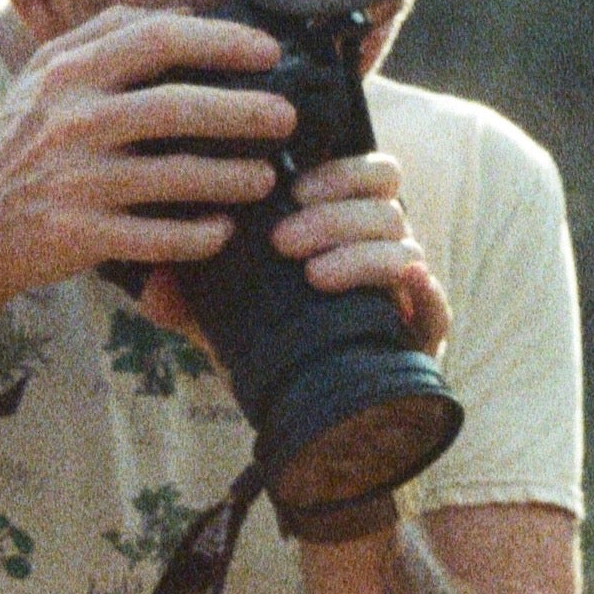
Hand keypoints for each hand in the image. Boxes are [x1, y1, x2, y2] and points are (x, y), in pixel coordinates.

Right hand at [0, 7, 294, 314]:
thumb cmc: (17, 143)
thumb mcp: (44, 76)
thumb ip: (106, 36)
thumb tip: (183, 12)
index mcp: (68, 72)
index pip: (157, 38)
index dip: (221, 42)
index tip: (269, 53)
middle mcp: (71, 121)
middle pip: (176, 107)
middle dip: (244, 112)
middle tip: (288, 118)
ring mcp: (75, 181)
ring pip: (175, 176)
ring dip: (232, 178)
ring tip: (267, 178)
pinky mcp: (78, 236)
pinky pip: (156, 236)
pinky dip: (198, 236)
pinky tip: (224, 231)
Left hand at [134, 146, 451, 359]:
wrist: (308, 422)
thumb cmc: (271, 351)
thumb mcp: (223, 324)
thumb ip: (188, 303)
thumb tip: (154, 287)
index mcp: (345, 228)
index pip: (364, 173)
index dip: (338, 170)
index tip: (290, 188)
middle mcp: (381, 250)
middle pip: (386, 201)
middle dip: (337, 212)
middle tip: (285, 239)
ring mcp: (404, 293)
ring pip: (405, 248)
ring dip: (361, 252)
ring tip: (314, 275)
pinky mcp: (423, 337)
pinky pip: (438, 309)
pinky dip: (427, 295)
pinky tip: (406, 289)